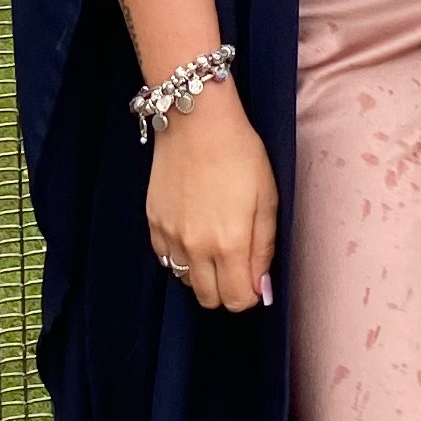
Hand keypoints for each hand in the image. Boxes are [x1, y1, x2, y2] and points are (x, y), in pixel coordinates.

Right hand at [144, 81, 278, 310]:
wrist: (196, 120)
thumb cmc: (239, 154)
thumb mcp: (267, 199)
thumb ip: (264, 249)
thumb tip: (261, 289)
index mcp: (229, 243)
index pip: (236, 301)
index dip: (249, 295)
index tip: (254, 278)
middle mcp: (196, 247)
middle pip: (208, 299)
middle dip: (226, 289)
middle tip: (236, 262)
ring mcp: (170, 236)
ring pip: (184, 280)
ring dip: (201, 273)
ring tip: (213, 242)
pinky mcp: (153, 222)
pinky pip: (166, 258)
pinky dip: (181, 255)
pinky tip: (192, 230)